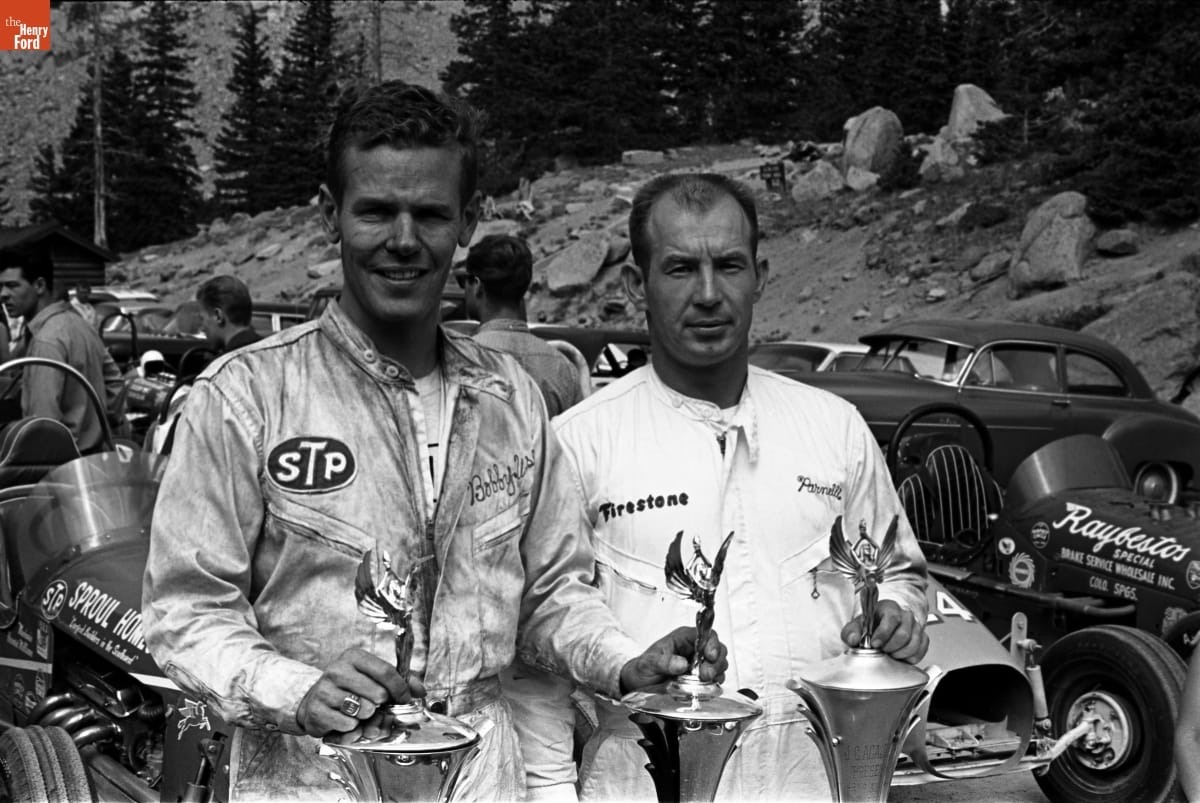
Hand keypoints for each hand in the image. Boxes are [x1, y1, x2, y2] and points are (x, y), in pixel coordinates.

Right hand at [295, 648, 422, 736]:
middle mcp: (337, 669)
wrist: (314, 702)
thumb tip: (421, 691)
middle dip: (382, 704)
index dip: (400, 688)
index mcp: (354, 657)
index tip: (404, 698)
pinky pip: (348, 724)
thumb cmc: (350, 688)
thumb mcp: (373, 678)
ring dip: (367, 716)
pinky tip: (347, 720)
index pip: (386, 671)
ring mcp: (324, 690)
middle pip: (377, 693)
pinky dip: (353, 727)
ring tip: (360, 712)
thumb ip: (400, 680)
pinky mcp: (316, 710)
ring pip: (363, 710)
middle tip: (377, 706)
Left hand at [618, 626, 727, 693]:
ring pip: (719, 664)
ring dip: (717, 673)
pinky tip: (705, 688)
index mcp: (683, 638)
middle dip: (716, 662)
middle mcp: (694, 649)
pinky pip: (715, 679)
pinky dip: (714, 684)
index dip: (712, 644)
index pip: (706, 634)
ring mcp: (699, 664)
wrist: (639, 684)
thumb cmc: (643, 668)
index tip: (710, 656)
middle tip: (706, 675)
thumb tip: (681, 663)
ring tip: (705, 681)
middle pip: (718, 649)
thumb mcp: (649, 663)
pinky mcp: (700, 679)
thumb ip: (664, 662)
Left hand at [840, 599, 928, 662]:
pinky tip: (900, 656)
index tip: (875, 644)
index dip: (883, 634)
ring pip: (914, 644)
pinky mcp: (922, 638)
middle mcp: (905, 615)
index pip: (891, 618)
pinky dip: (910, 658)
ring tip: (890, 653)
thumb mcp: (856, 625)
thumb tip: (853, 639)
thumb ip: (850, 631)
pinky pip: (921, 651)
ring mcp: (916, 626)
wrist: (881, 628)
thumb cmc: (870, 626)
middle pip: (904, 634)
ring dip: (900, 654)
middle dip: (891, 647)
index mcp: (889, 608)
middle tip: (882, 650)